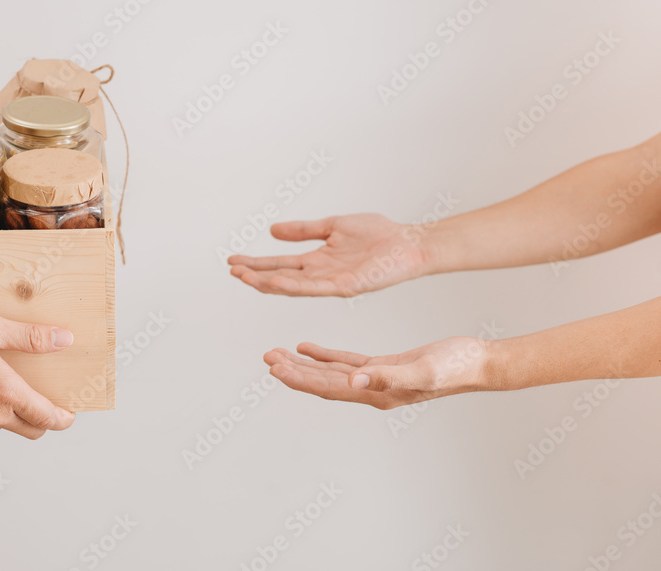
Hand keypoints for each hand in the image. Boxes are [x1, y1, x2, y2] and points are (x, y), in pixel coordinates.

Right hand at [0, 312, 76, 446]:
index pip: (47, 418)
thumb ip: (30, 337)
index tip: (69, 414)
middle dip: (39, 417)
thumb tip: (64, 339)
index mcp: (4, 393)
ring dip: (3, 413)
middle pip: (31, 429)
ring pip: (1, 428)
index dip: (63, 418)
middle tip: (35, 397)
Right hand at [228, 214, 428, 296]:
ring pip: (292, 286)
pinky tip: (276, 282)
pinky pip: (315, 288)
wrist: (408, 243)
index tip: (232, 261)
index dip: (256, 263)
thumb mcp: (332, 226)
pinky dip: (293, 286)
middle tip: (232, 271)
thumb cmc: (378, 234)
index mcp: (317, 261)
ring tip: (245, 277)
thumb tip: (272, 231)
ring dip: (267, 283)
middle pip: (280, 277)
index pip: (279, 264)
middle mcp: (320, 275)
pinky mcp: (346, 287)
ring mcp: (331, 283)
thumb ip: (304, 230)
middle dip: (255, 275)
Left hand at [264, 336, 489, 408]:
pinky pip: (344, 361)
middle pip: (321, 383)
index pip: (327, 388)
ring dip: (301, 364)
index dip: (299, 379)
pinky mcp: (382, 365)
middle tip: (266, 358)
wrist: (477, 363)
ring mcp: (375, 378)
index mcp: (375, 393)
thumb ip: (387, 376)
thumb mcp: (421, 370)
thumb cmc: (454, 368)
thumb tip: (353, 380)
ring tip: (276, 354)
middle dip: (291, 372)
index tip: (274, 369)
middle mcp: (370, 389)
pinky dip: (324, 355)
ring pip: (328, 372)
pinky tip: (306, 348)